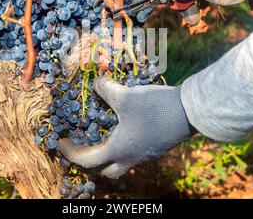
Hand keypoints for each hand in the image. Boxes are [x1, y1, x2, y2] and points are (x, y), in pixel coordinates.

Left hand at [58, 76, 193, 178]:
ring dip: (108, 154)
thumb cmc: (155, 107)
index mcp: (119, 150)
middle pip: (106, 170)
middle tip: (83, 146)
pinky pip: (134, 153)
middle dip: (91, 162)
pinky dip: (123, 145)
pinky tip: (125, 127)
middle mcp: (131, 158)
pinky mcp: (156, 147)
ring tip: (103, 135)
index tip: (62, 141)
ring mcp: (146, 154)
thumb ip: (106, 89)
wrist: (191, 112)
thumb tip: (95, 82)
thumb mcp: (126, 96)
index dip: (70, 152)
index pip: (87, 160)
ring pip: (121, 163)